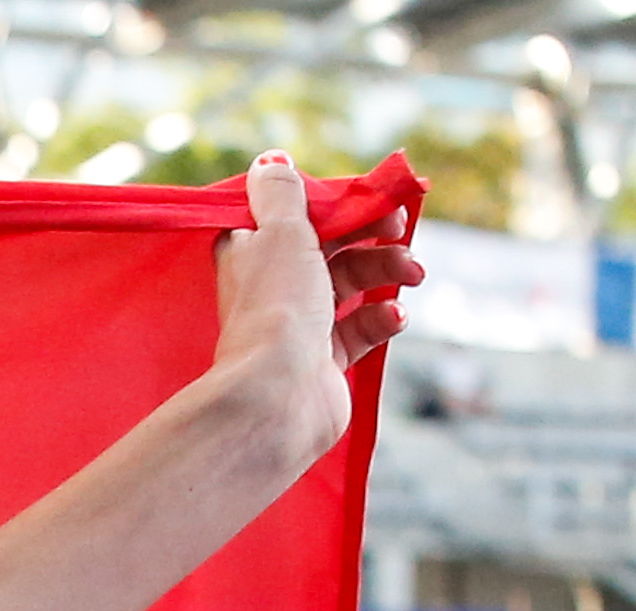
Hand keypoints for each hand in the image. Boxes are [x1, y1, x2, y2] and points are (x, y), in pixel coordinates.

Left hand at [211, 153, 423, 469]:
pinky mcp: (324, 361)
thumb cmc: (277, 306)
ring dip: (387, 272)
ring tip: (412, 275)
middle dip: (373, 236)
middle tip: (401, 229)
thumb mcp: (279, 232)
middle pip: (333, 248)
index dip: (338, 206)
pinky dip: (382, 317)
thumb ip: (281, 194)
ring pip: (352, 285)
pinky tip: (394, 316)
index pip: (298, 217)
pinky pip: (362, 328)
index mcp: (253, 254)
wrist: (279, 393)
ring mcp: (300, 327)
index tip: (373, 197)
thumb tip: (270, 162)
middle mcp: (272, 289)